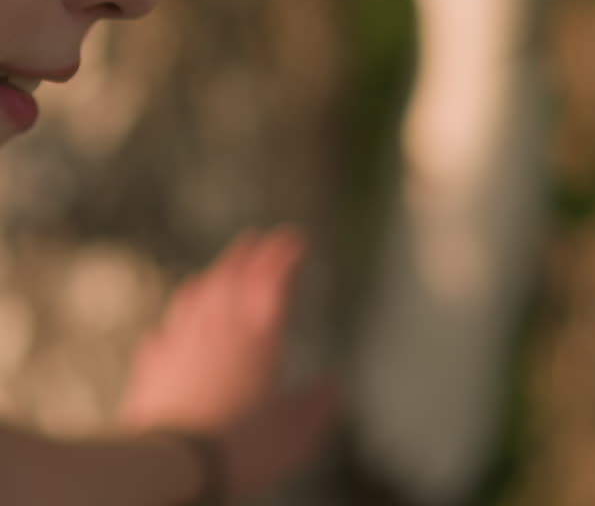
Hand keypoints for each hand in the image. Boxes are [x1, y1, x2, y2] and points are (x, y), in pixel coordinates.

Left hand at [118, 228, 337, 497]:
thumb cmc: (239, 446)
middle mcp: (217, 326)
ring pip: (194, 296)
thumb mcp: (294, 432)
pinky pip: (162, 335)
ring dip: (209, 279)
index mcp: (257, 332)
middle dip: (246, 254)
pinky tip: (170, 331)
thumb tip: (333, 388)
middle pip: (231, 275)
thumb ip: (315, 405)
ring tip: (215, 273)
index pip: (273, 277)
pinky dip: (173, 325)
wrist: (171, 465)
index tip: (295, 239)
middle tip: (255, 238)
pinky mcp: (151, 367)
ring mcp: (179, 342)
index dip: (285, 253)